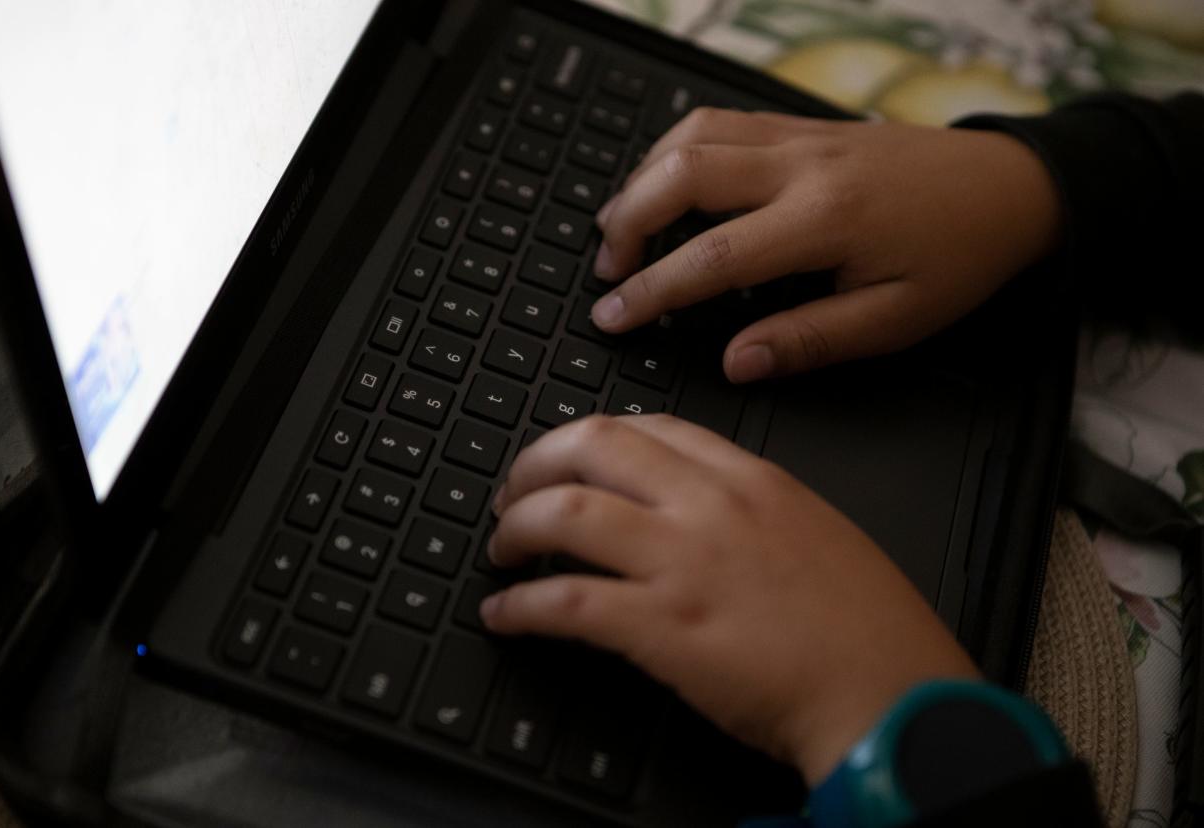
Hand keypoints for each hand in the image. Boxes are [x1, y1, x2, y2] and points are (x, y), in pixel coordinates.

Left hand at [481, 415, 978, 782]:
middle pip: (593, 446)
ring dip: (516, 528)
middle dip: (534, 464)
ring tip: (500, 551)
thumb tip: (693, 512)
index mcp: (751, 480)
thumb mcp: (815, 534)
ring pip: (565, 512)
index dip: (592, 439)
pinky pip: (565, 602)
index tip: (569, 460)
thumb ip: (751, 511)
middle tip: (514, 496)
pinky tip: (504, 617)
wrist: (890, 692)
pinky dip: (520, 607)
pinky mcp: (662, 628)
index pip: (651, 427)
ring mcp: (683, 563)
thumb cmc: (867, 627)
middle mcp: (711, 506)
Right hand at [588, 109, 1063, 382]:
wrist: (1012, 186)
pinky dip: (674, 150)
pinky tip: (663, 183)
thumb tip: (736, 362)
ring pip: (692, 136)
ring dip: (642, 179)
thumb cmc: (959, 256)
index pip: (711, 258)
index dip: (652, 291)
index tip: (613, 317)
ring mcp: (800, 136)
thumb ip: (811, 341)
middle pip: (682, 175)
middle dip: (627, 222)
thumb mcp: (896, 320)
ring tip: (620, 228)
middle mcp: (802, 166)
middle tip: (606, 271)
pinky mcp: (802, 124)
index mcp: (825, 221)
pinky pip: (719, 121)